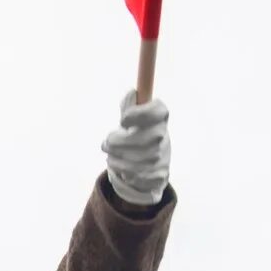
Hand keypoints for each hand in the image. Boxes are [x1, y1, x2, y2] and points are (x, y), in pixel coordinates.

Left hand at [102, 91, 170, 205]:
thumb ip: (129, 105)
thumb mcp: (132, 117)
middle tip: (107, 142)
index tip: (122, 120)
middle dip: (119, 143)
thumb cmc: (136, 133)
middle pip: (143, 139)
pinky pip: (138, 176)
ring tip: (110, 155)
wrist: (149, 163)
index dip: (138, 115)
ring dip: (117, 159)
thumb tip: (132, 93)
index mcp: (160, 116)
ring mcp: (163, 157)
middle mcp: (164, 136)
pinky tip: (122, 168)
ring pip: (136, 161)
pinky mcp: (160, 176)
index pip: (156, 112)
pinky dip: (125, 173)